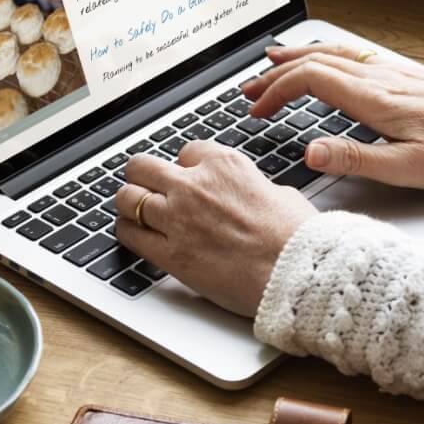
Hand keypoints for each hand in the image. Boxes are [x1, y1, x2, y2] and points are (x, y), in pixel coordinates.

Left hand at [112, 142, 316, 315]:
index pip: (186, 151)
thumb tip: (250, 193)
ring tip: (131, 209)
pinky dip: (127, 232)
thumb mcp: (279, 193)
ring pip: (127, 198)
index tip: (186, 176)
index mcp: (224, 164)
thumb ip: (251, 187)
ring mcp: (178, 219)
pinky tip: (133, 234)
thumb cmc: (296, 236)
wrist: (296, 272)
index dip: (186, 166)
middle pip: (143, 166)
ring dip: (128, 203)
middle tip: (144, 184)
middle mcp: (195, 186)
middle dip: (142, 175)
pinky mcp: (171, 254)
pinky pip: (130, 235)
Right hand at [242, 43, 423, 189]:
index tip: (258, 111)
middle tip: (249, 92)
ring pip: (334, 53)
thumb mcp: (408, 169)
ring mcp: (392, 72)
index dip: (277, 91)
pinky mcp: (403, 75)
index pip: (311, 80)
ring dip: (297, 58)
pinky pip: (353, 55)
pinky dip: (324, 54)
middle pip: (316, 62)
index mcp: (375, 100)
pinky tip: (322, 59)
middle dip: (276, 74)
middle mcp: (380, 78)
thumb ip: (355, 160)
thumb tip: (309, 153)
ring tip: (270, 63)